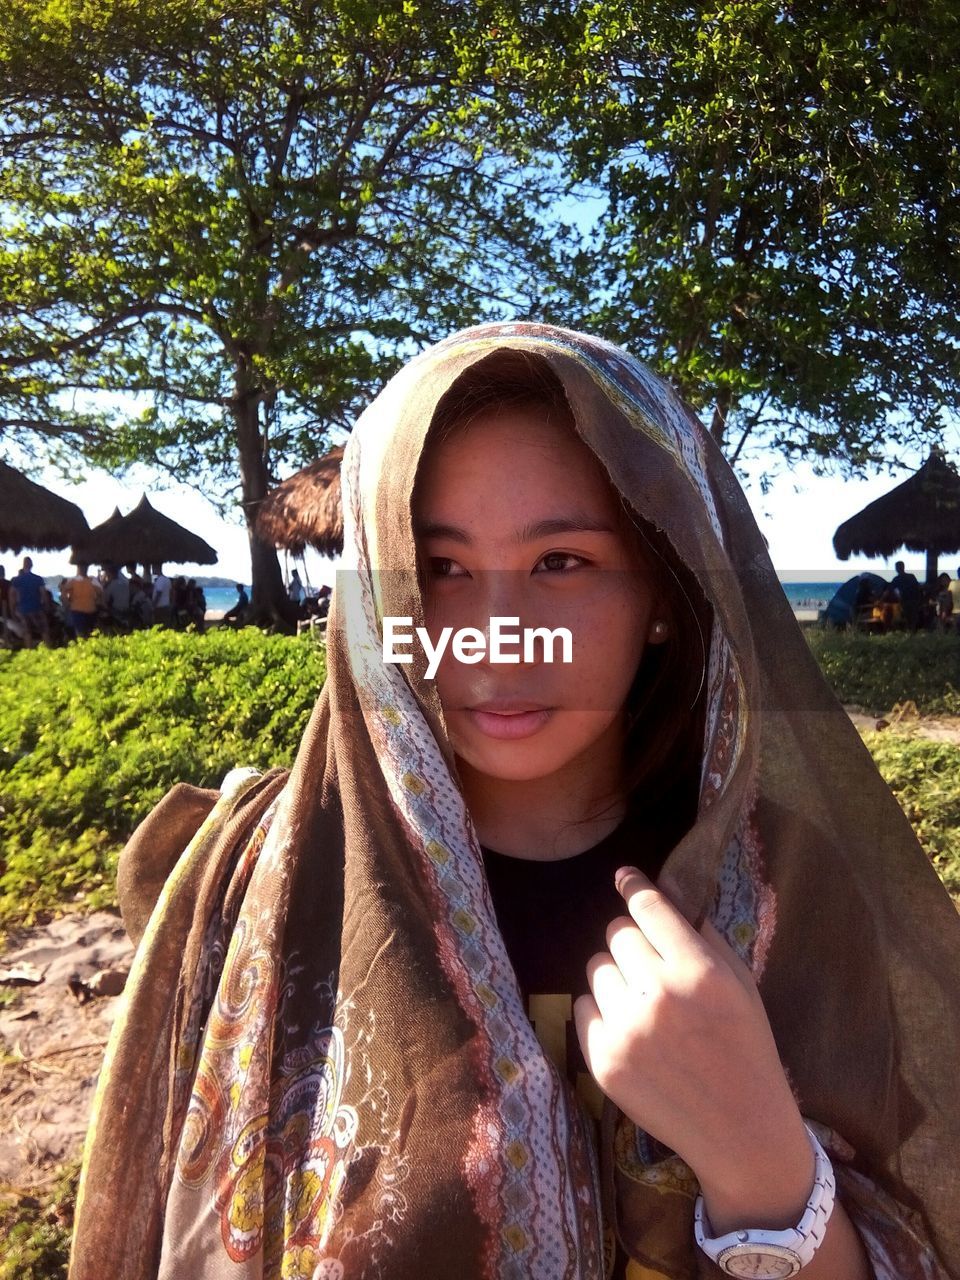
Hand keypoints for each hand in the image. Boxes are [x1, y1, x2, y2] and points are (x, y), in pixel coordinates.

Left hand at [573, 866, 815, 1232]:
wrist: (740, 1129)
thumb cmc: (746, 1048)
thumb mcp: (742, 984)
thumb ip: (705, 937)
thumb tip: (668, 895)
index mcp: (698, 971)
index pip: (649, 907)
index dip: (634, 886)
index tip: (625, 877)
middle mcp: (659, 994)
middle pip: (616, 933)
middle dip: (632, 944)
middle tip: (653, 969)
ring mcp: (627, 1028)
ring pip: (596, 968)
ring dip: (617, 978)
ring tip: (646, 1007)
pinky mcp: (603, 1059)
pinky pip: (582, 1006)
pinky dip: (602, 1012)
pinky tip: (633, 1032)